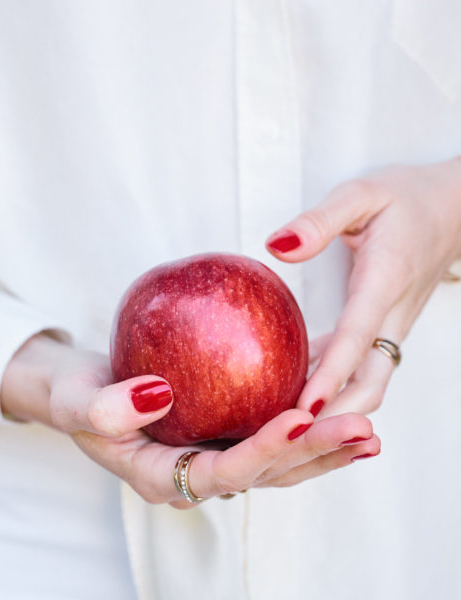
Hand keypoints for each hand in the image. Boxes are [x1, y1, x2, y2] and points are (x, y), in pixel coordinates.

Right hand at [1, 334, 378, 507]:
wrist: (81, 388)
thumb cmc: (74, 396)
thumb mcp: (74, 402)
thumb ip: (104, 408)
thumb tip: (157, 394)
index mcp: (162, 476)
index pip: (222, 473)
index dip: (262, 451)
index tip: (297, 416)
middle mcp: (196, 474)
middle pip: (264, 472)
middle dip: (313, 454)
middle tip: (361, 431)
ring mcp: (212, 454)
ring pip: (276, 461)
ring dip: (322, 448)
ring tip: (367, 434)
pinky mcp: (221, 430)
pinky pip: (268, 431)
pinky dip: (305, 423)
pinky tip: (336, 405)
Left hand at [266, 158, 460, 417]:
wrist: (455, 206)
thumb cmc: (406, 197)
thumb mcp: (360, 194)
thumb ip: (319, 221)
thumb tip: (278, 246)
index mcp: (385, 281)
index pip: (356, 338)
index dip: (331, 375)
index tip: (305, 408)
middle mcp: (393, 314)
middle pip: (369, 380)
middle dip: (337, 415)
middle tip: (291, 438)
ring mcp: (393, 325)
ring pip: (369, 381)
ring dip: (338, 408)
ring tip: (291, 428)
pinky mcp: (386, 327)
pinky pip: (363, 367)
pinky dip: (336, 385)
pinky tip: (301, 390)